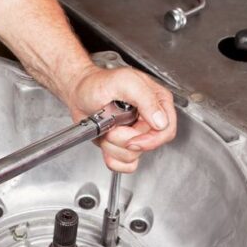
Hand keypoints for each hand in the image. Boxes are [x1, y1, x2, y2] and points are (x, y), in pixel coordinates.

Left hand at [61, 65, 176, 172]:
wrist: (80, 94)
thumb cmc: (99, 84)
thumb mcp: (125, 82)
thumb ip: (146, 98)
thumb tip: (160, 121)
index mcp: (158, 102)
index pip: (166, 131)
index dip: (150, 140)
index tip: (131, 139)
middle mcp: (150, 119)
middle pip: (148, 146)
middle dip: (125, 140)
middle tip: (112, 125)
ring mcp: (137, 133)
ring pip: (133, 156)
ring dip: (113, 146)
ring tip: (107, 127)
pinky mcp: (124, 146)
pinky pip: (125, 165)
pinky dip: (112, 158)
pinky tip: (106, 142)